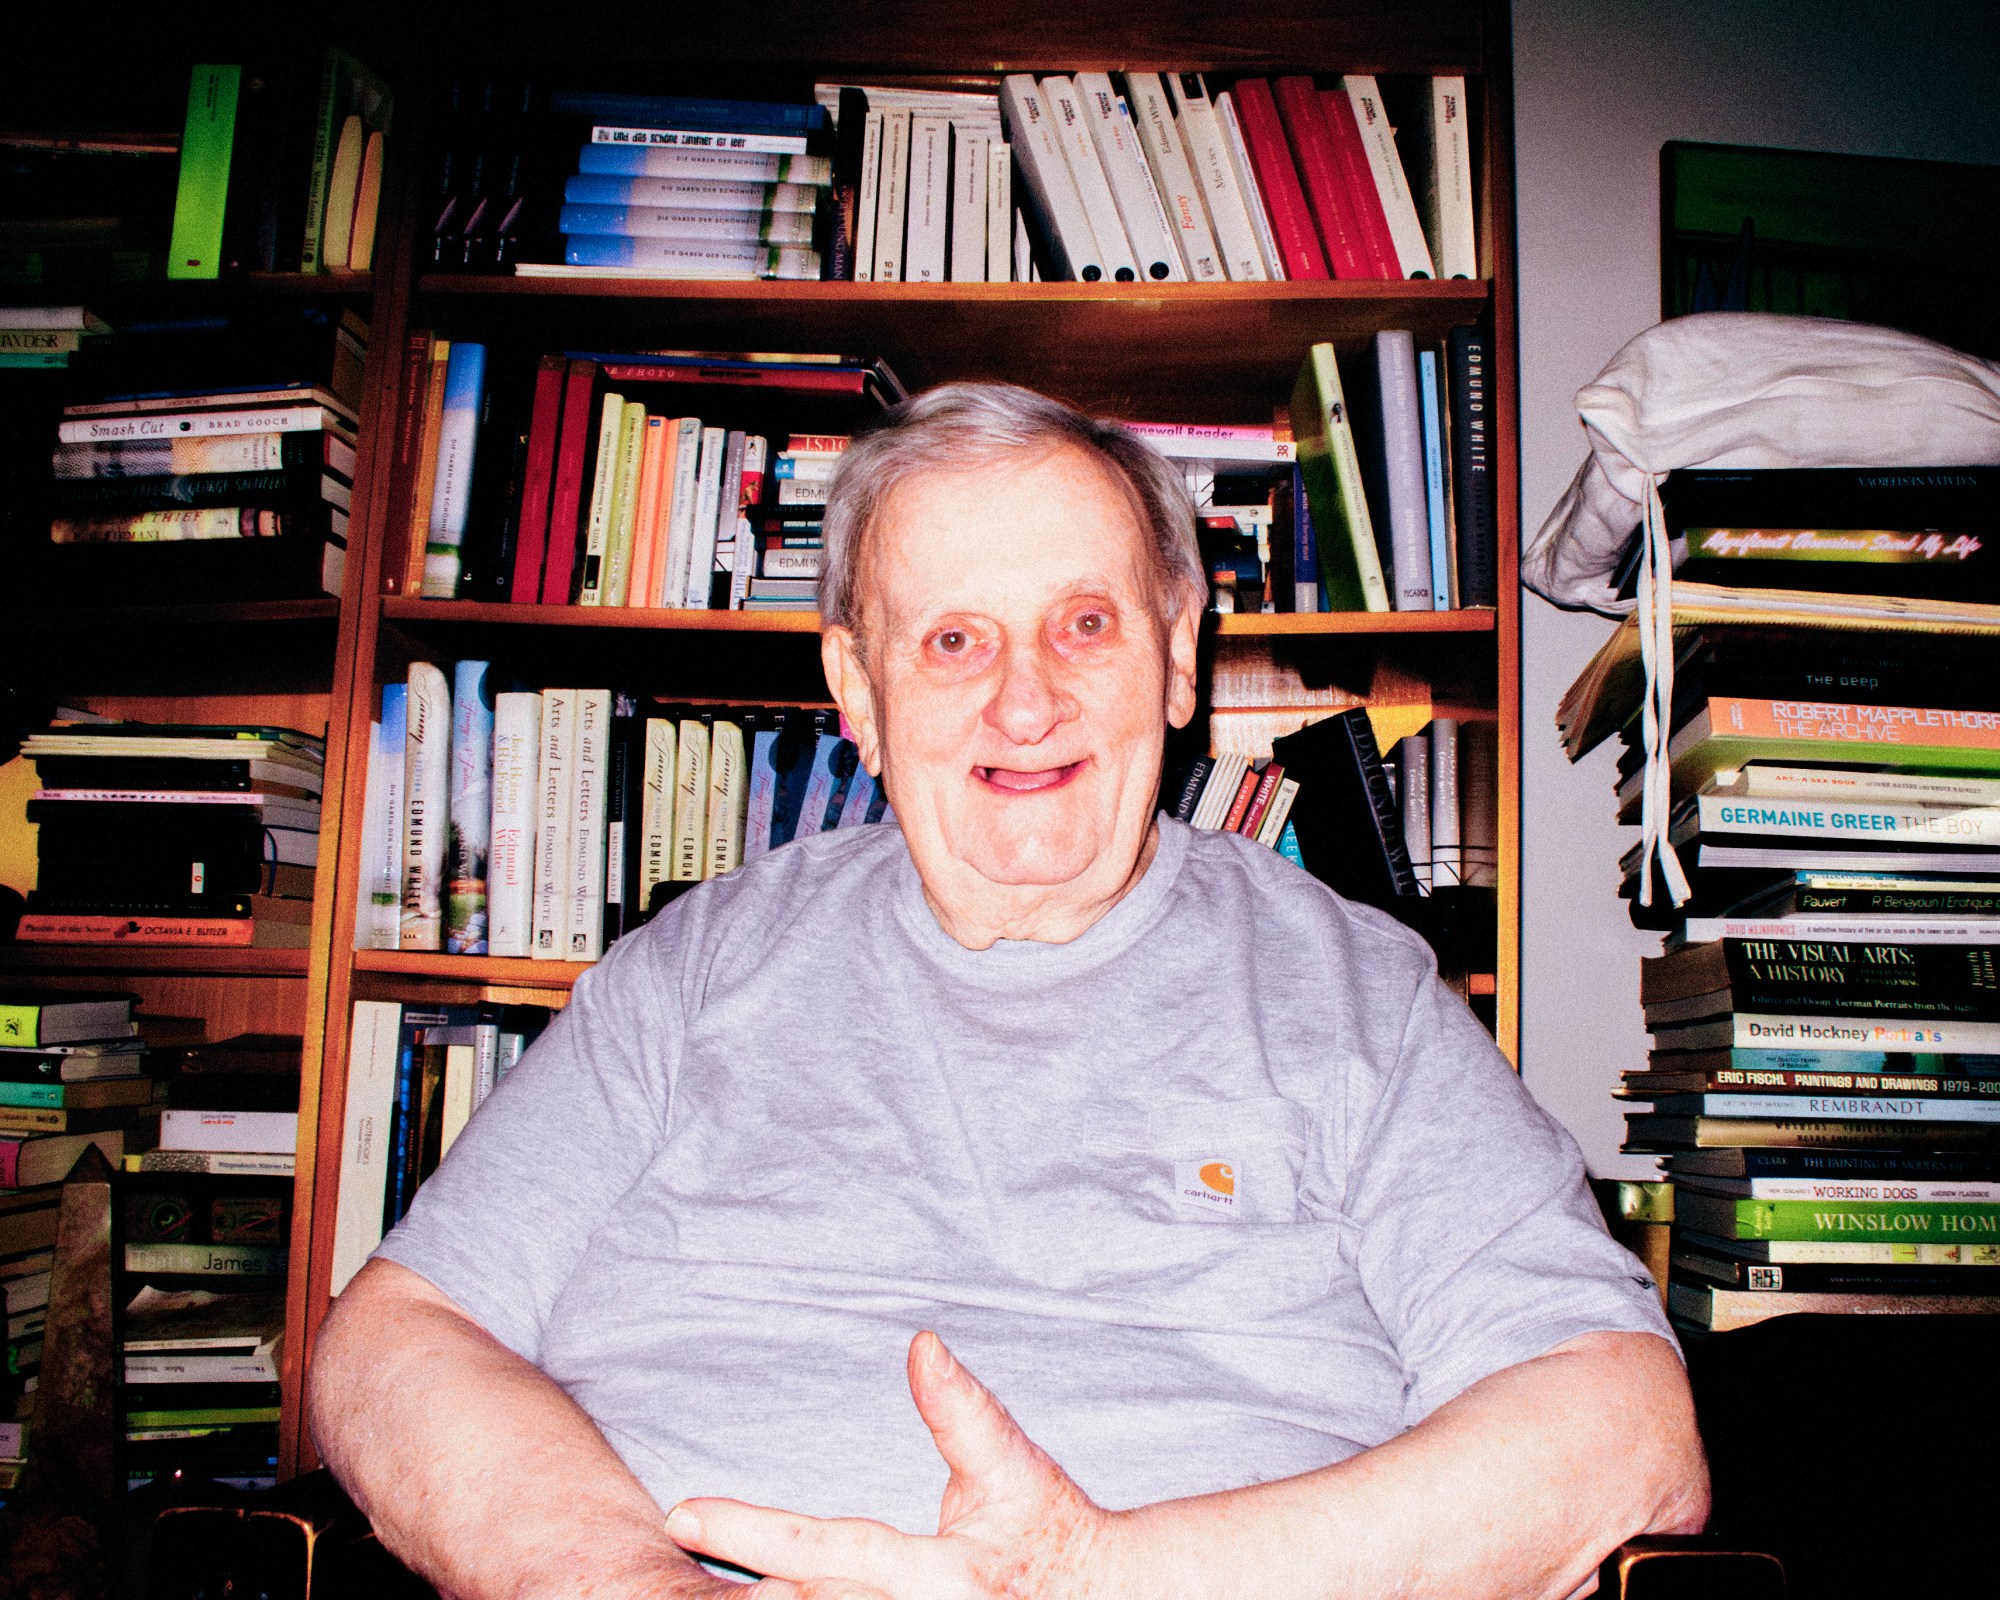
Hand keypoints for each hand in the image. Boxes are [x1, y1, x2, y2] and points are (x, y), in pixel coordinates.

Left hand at [663, 1332, 1115, 1598]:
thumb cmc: (1052, 1531)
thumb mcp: (1011, 1467)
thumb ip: (962, 1410)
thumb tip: (922, 1344)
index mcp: (939, 1575)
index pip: (828, 1548)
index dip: (750, 1530)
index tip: (682, 1512)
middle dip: (740, 1579)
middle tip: (674, 1536)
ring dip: (765, 1597)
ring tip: (700, 1578)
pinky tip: (757, 1592)